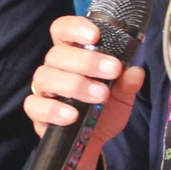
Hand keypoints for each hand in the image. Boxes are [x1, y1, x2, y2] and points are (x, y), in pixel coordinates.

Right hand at [25, 16, 146, 169]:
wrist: (95, 141)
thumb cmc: (104, 110)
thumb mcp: (122, 97)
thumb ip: (128, 83)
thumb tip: (135, 71)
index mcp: (72, 54)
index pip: (63, 30)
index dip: (75, 28)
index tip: (96, 35)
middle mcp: (54, 68)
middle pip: (57, 54)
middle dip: (87, 61)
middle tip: (112, 71)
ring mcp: (43, 90)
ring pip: (46, 77)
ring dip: (75, 84)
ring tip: (100, 95)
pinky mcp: (37, 113)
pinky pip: (34, 105)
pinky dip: (53, 109)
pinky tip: (72, 115)